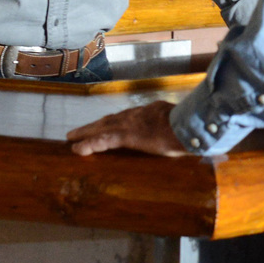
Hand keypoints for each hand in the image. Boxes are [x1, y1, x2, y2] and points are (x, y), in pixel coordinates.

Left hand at [68, 100, 191, 156]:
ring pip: (101, 128)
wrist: (189, 127)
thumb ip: (176, 130)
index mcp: (150, 113)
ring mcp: (129, 124)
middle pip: (109, 120)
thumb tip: (183, 140)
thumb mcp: (182, 125)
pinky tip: (77, 149)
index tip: (104, 125)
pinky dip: (88, 144)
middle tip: (78, 132)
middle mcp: (136, 115)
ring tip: (72, 138)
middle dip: (94, 126)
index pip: (127, 117)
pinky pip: (102, 140)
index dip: (113, 122)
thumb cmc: (191, 129)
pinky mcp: (125, 136)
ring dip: (86, 132)